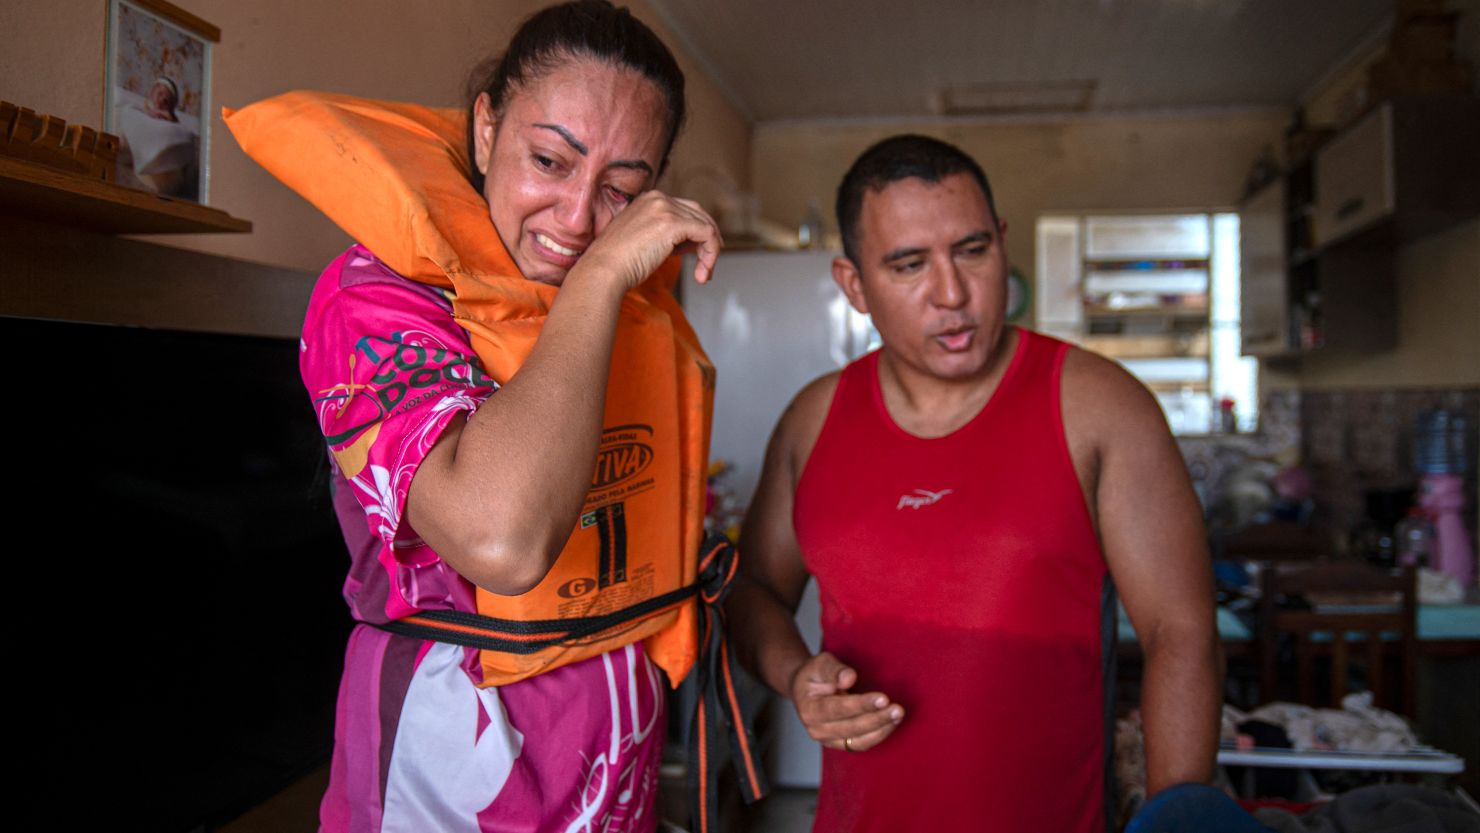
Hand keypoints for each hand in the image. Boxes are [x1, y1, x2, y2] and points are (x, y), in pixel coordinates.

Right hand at [571, 190, 722, 293]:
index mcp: (648, 200)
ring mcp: (665, 208)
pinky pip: (707, 234)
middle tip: (707, 265)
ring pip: (705, 226)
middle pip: (698, 214)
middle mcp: (657, 198)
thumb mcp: (644, 242)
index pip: (684, 210)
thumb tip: (692, 244)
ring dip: (710, 252)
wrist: (603, 270)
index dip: (695, 233)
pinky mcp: (673, 223)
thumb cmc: (617, 264)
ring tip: (704, 274)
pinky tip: (702, 273)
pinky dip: (710, 254)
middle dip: (707, 240)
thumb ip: (667, 237)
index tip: (696, 255)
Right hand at [789, 651, 902, 752]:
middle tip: (897, 709)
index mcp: (809, 709)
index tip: (883, 698)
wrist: (807, 689)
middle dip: (877, 719)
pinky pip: (862, 744)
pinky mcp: (841, 744)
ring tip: (898, 715)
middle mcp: (816, 730)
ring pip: (858, 741)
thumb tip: (849, 678)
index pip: (837, 709)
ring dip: (881, 729)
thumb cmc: (814, 675)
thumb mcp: (820, 663)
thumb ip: (834, 670)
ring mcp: (828, 740)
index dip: (861, 705)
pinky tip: (892, 723)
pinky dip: (879, 735)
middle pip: (851, 728)